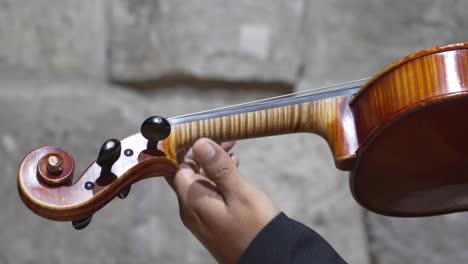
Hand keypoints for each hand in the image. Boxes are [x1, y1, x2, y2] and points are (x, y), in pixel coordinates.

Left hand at [165, 138, 278, 263]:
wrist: (270, 259)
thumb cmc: (256, 227)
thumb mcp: (239, 193)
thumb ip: (219, 167)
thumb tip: (199, 143)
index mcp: (192, 200)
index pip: (178, 166)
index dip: (189, 147)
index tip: (207, 132)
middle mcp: (191, 210)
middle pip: (188, 173)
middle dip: (203, 153)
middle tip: (225, 139)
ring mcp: (201, 218)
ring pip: (200, 182)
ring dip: (213, 164)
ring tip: (232, 150)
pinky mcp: (212, 222)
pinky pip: (208, 194)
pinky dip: (218, 179)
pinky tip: (233, 170)